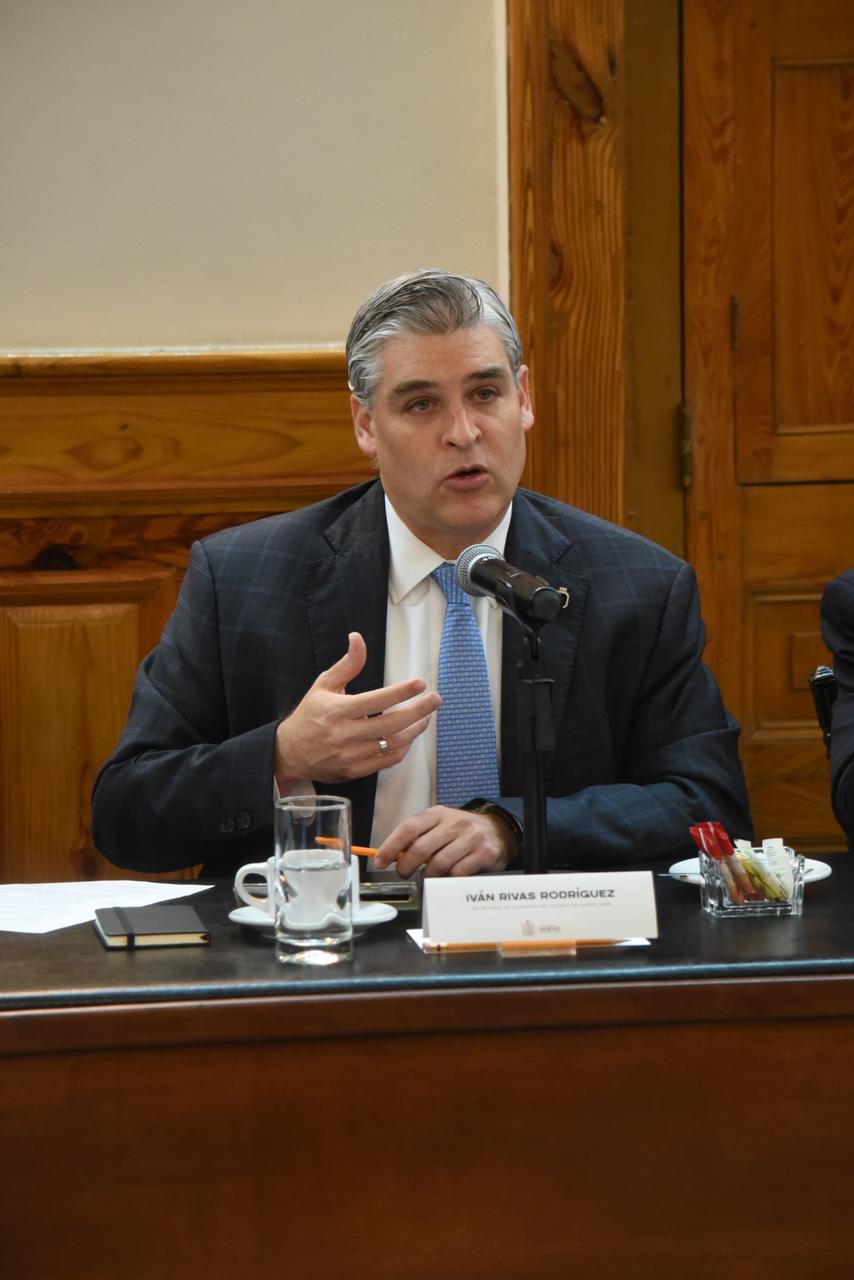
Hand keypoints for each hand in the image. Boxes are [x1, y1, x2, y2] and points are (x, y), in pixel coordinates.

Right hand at [275, 632, 440, 787]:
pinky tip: (409, 735)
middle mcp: (345, 734)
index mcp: (337, 710)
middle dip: (419, 711)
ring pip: (394, 744)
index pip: (376, 700)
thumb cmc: (310, 715)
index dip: (401, 692)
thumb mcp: (323, 684)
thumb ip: (347, 664)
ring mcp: (351, 755)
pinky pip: (388, 761)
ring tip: (426, 716)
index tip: (420, 683)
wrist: (290, 753)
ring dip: (415, 729)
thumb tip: (358, 638)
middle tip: (435, 700)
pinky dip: (403, 747)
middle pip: (392, 724)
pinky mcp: (356, 771)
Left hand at [374, 806, 514, 877]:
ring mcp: (470, 837)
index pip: (409, 828)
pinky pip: (458, 873)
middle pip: (421, 848)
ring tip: (427, 876)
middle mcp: (454, 823)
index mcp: (438, 814)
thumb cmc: (461, 832)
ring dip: (427, 875)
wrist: (498, 831)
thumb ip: (418, 837)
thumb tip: (392, 854)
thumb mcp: (439, 826)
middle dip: (406, 866)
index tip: (380, 861)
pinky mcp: (484, 853)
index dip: (391, 846)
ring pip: (438, 863)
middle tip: (403, 873)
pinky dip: (448, 879)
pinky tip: (447, 876)